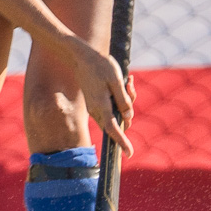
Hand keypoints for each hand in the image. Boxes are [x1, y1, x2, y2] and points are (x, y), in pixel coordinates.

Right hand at [69, 39, 133, 155]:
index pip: (114, 129)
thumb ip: (123, 100)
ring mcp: (95, 107)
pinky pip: (112, 107)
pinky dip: (120, 99)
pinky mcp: (96, 103)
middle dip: (129, 111)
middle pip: (118, 122)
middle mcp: (97, 110)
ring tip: (128, 82)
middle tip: (130, 88)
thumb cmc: (100, 66)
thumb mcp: (116, 80)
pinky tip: (125, 82)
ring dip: (126, 103)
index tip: (129, 153)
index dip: (122, 142)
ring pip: (116, 114)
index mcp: (102, 106)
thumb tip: (128, 117)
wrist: (81, 57)